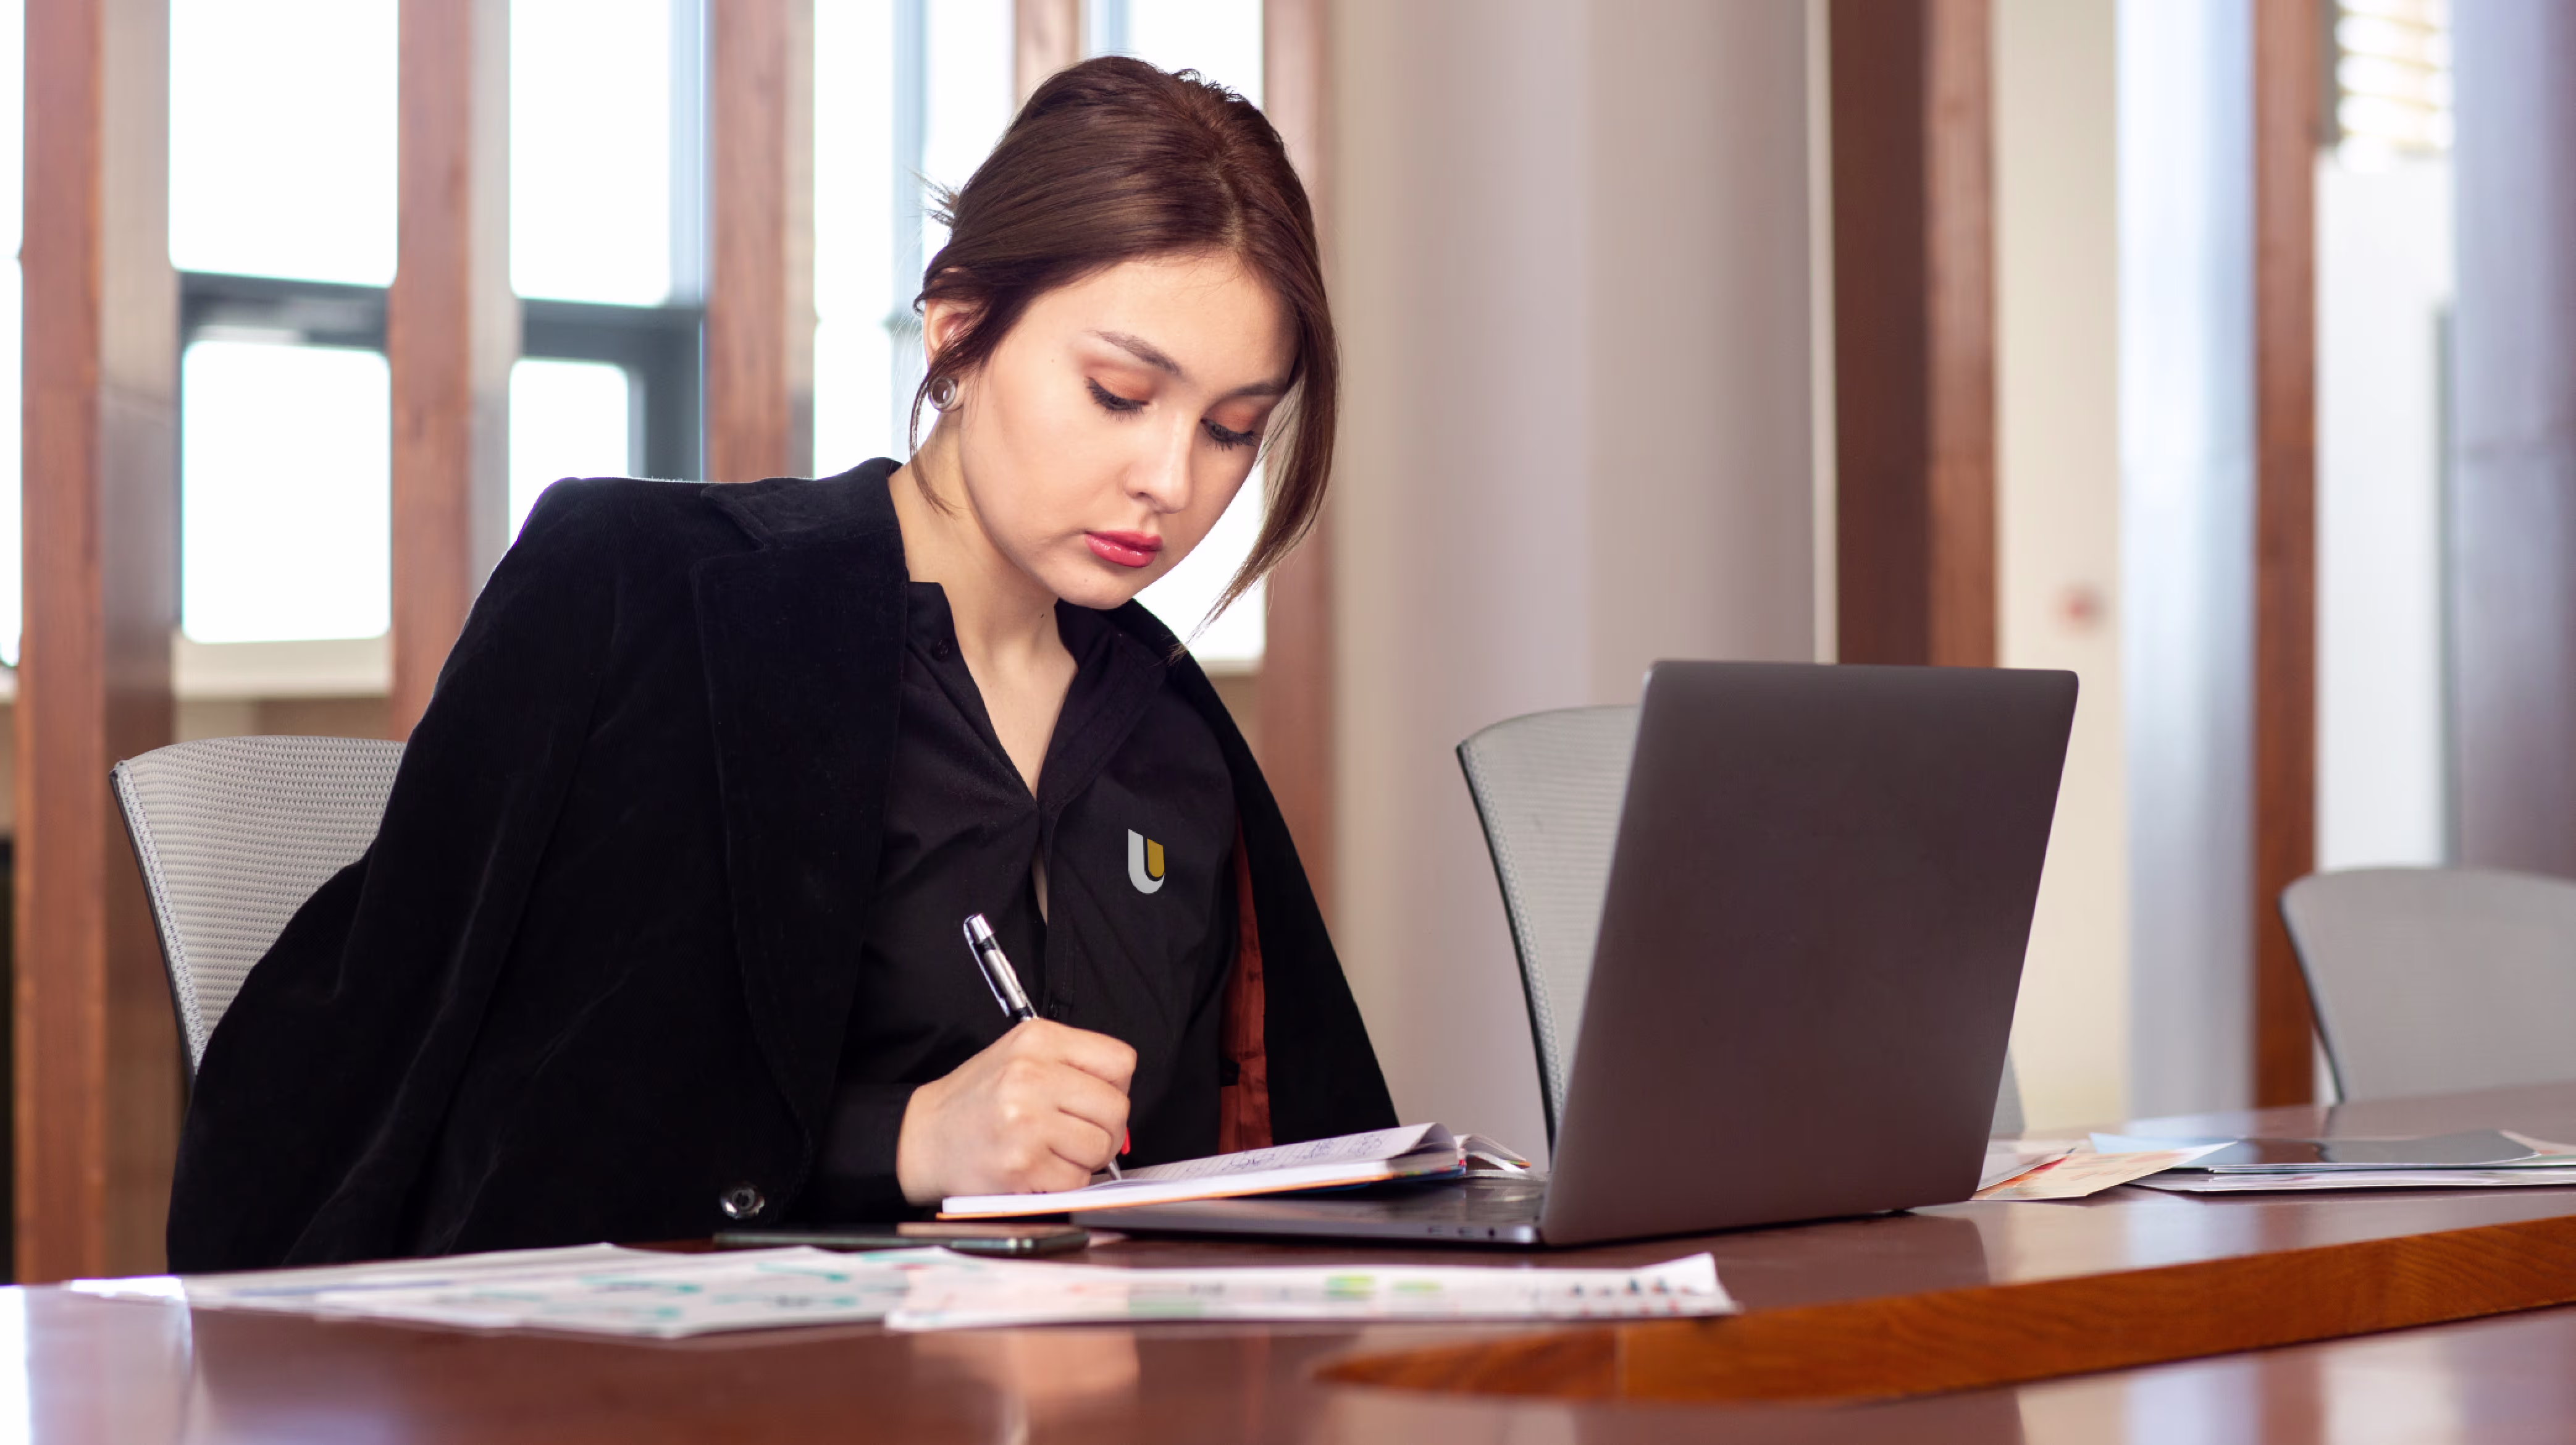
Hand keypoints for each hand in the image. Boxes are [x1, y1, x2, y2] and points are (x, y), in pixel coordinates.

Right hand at [896, 1020, 1135, 1205]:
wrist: (923, 1137)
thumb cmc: (977, 1099)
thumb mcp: (1020, 1055)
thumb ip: (1073, 1065)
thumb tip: (1121, 1097)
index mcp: (1038, 1040)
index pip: (1119, 1061)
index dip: (1115, 1086)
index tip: (1095, 1099)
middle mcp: (1032, 1075)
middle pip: (1116, 1108)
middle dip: (1106, 1129)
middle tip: (1080, 1133)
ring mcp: (1026, 1121)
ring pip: (1100, 1147)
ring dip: (1086, 1158)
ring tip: (1055, 1150)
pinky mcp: (1022, 1164)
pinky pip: (1076, 1180)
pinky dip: (1064, 1181)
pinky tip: (1039, 1168)